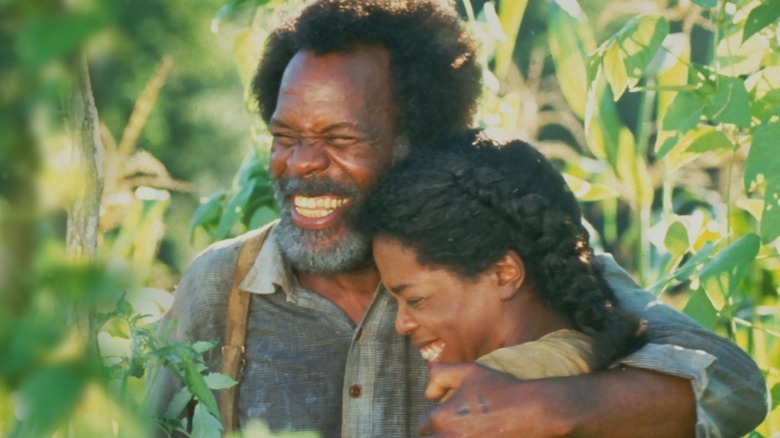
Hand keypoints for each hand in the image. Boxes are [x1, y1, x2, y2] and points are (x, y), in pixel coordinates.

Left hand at [418, 362, 570, 436]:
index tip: (442, 421)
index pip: (422, 427)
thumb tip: (428, 394)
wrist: (533, 411)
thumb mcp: (468, 371)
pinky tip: (473, 437)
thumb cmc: (501, 389)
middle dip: (435, 436)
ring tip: (461, 434)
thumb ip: (440, 375)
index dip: (430, 423)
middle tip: (448, 430)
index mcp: (441, 417)